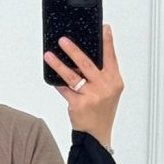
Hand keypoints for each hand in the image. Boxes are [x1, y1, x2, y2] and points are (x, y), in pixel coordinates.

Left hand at [43, 22, 123, 147]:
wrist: (96, 135)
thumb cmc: (101, 112)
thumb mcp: (109, 92)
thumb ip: (101, 75)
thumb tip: (81, 58)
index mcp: (114, 81)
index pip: (111, 57)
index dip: (107, 42)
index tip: (104, 28)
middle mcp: (105, 87)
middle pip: (87, 64)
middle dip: (74, 50)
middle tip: (63, 40)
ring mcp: (92, 96)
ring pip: (72, 76)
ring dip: (59, 64)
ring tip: (49, 56)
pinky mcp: (79, 105)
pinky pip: (65, 90)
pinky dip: (58, 84)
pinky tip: (53, 79)